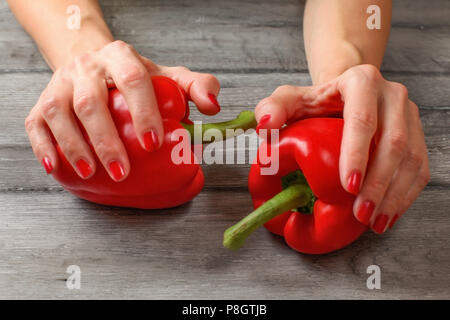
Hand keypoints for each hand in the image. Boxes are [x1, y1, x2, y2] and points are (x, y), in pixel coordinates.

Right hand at [25, 40, 220, 180]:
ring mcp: (60, 83)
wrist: (93, 63)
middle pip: (91, 101)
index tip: (153, 143)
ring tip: (91, 173)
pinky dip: (44, 146)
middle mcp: (87, 67)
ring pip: (60, 112)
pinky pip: (36, 123)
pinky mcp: (41, 102)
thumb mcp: (168, 76)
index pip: (133, 80)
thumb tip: (213, 108)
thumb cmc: (134, 77)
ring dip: (74, 146)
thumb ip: (197, 87)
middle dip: (107, 140)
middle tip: (123, 171)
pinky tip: (56, 166)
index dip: (143, 112)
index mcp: (121, 58)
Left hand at [254, 64, 429, 233]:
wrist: (344, 94)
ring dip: (394, 194)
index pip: (362, 119)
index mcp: (362, 81)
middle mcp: (393, 95)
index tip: (348, 185)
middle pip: (392, 142)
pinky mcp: (417, 135)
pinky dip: (405, 194)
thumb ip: (272, 108)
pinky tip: (388, 214)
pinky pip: (419, 167)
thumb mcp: (289, 100)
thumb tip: (265, 126)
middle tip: (359, 213)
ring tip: (373, 221)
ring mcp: (409, 115)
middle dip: (378, 183)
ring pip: (410, 158)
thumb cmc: (315, 102)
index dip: (357, 153)